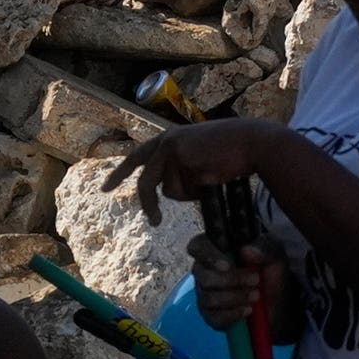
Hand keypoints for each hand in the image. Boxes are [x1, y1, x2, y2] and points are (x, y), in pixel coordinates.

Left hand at [109, 117, 276, 228]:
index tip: (105, 188)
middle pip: (146, 182)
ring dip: (189, 193)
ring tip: (212, 177)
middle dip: (148, 203)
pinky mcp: (178, 158)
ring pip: (169, 190)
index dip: (120, 173)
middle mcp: (165, 142)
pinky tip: (212, 176)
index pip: (138, 158)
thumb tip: (167, 189)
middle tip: (154, 220)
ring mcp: (170, 150)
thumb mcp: (201, 156)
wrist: (253, 142)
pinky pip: (180, 189)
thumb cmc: (236, 151)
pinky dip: (196, 192)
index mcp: (170, 138)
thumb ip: (181, 166)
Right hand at [186, 234, 282, 332]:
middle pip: (203, 277)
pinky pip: (214, 317)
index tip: (228, 265)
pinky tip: (249, 309)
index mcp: (217, 250)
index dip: (208, 255)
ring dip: (236, 297)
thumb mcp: (276, 256)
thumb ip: (265, 248)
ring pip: (209, 298)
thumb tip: (247, 249)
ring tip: (256, 295)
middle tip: (256, 280)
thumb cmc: (269, 272)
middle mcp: (205, 271)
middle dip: (233, 280)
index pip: (198, 246)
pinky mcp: (210, 315)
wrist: (276, 301)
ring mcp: (205, 294)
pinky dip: (234, 314)